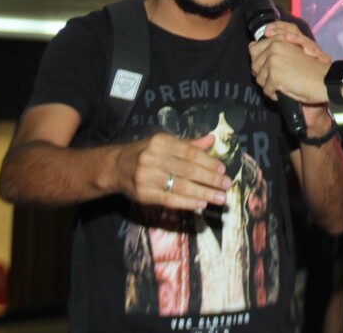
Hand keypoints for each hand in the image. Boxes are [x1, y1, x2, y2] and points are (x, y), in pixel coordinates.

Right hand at [112, 133, 230, 210]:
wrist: (115, 167)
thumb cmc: (145, 153)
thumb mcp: (164, 143)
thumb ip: (188, 144)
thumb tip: (211, 139)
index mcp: (160, 142)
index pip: (189, 153)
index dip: (208, 161)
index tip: (222, 169)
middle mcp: (153, 158)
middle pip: (187, 170)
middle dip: (210, 178)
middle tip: (227, 184)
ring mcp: (147, 177)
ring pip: (180, 186)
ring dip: (203, 192)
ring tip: (219, 197)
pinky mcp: (143, 194)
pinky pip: (169, 199)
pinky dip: (187, 202)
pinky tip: (201, 203)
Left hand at [250, 23, 330, 104]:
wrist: (324, 81)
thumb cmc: (312, 68)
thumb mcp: (295, 50)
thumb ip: (275, 45)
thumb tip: (250, 45)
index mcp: (279, 39)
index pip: (254, 48)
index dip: (259, 60)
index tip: (271, 67)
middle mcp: (275, 46)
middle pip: (254, 64)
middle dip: (264, 74)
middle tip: (279, 78)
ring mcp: (274, 60)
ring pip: (259, 78)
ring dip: (270, 85)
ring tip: (284, 85)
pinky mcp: (275, 75)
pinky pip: (266, 89)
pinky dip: (274, 94)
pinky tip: (285, 92)